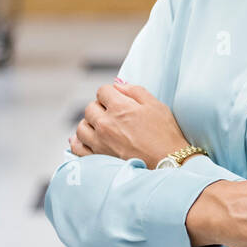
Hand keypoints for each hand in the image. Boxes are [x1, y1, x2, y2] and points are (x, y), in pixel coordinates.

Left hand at [68, 79, 189, 168]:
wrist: (168, 162)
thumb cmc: (165, 133)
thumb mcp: (155, 105)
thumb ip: (134, 91)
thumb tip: (118, 84)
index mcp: (119, 107)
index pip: (102, 91)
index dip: (111, 93)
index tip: (118, 100)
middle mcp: (105, 123)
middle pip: (90, 108)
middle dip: (100, 108)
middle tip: (113, 115)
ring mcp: (99, 142)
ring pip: (81, 127)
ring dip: (90, 124)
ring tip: (101, 128)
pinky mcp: (98, 158)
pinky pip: (77, 147)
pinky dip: (79, 142)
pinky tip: (87, 140)